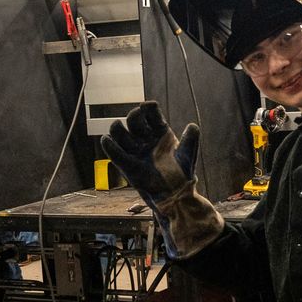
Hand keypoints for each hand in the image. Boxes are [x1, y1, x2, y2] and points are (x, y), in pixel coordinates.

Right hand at [101, 102, 222, 259]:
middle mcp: (146, 138)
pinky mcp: (126, 164)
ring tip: (117, 127)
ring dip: (117, 128)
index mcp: (160, 131)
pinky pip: (114, 151)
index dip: (148, 108)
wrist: (173, 194)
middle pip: (134, 119)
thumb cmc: (181, 173)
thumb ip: (190, 140)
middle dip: (133, 116)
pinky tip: (108, 140)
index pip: (151, 113)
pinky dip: (109, 145)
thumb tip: (192, 126)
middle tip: (136, 117)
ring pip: (120, 132)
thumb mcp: (187, 155)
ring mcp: (135, 149)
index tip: (148, 107)